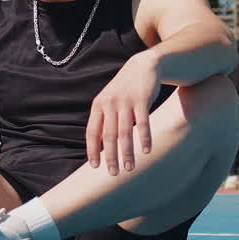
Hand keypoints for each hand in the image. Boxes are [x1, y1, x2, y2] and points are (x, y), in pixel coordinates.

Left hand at [86, 52, 159, 174]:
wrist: (144, 66)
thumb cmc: (125, 89)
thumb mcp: (110, 100)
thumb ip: (105, 119)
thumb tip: (101, 147)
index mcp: (98, 105)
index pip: (92, 132)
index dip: (93, 150)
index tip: (96, 167)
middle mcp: (110, 104)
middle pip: (108, 135)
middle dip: (110, 157)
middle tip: (113, 174)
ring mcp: (126, 101)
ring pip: (125, 132)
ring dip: (127, 152)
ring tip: (129, 168)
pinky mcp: (142, 99)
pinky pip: (143, 123)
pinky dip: (144, 138)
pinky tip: (146, 151)